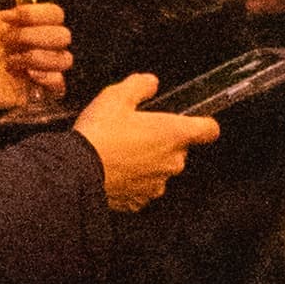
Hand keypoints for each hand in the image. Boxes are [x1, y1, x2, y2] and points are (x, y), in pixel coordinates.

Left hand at [0, 0, 72, 117]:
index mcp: (21, 24)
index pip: (55, 12)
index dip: (36, 14)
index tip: (6, 19)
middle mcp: (33, 45)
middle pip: (64, 34)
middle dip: (34, 37)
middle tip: (5, 44)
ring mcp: (36, 69)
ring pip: (65, 58)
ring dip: (38, 58)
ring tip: (11, 63)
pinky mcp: (34, 93)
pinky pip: (61, 86)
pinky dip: (46, 80)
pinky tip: (25, 78)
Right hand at [74, 71, 217, 210]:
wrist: (75, 171)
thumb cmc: (98, 134)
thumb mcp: (116, 96)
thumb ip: (139, 86)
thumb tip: (150, 83)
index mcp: (174, 133)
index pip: (209, 129)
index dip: (202, 123)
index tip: (192, 121)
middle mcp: (172, 162)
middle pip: (180, 149)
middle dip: (164, 140)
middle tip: (137, 131)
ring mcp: (157, 184)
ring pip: (161, 169)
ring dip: (148, 161)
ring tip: (121, 151)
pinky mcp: (140, 200)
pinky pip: (143, 187)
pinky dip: (134, 180)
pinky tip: (115, 169)